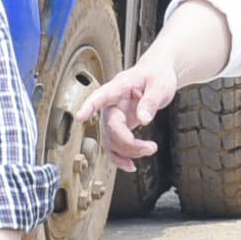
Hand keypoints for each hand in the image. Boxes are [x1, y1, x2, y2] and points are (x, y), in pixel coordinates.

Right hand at [81, 57, 175, 171]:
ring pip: (111, 140)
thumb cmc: (157, 74)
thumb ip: (151, 101)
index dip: (89, 106)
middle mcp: (113, 102)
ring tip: (148, 150)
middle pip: (110, 127)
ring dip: (127, 152)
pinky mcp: (120, 125)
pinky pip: (114, 145)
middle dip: (128, 143)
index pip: (101, 96)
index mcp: (120, 87)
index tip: (80, 116)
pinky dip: (121, 157)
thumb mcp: (160, 85)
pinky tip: (130, 165)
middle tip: (150, 148)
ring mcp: (115, 115)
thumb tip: (143, 120)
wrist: (158, 74)